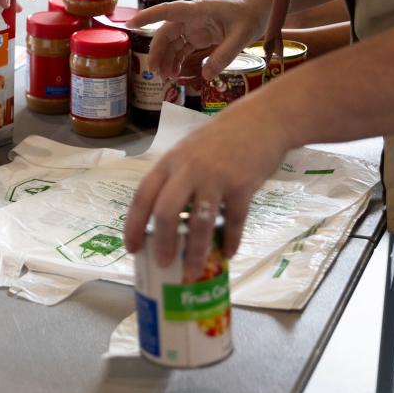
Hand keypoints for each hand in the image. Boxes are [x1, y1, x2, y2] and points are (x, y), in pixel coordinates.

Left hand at [123, 99, 290, 279]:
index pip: (142, 196)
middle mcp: (188, 170)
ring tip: (193, 272)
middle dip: (163, 242)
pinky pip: (234, 220)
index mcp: (169, 163)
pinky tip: (228, 254)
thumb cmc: (219, 141)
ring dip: (196, 251)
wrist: (262, 120)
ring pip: (200, 222)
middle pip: (166, 211)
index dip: (134, 224)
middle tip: (163, 265)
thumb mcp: (187, 154)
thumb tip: (165, 224)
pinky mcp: (243, 185)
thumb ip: (175, 181)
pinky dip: (230, 240)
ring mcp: (216, 177)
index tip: (132, 248)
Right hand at [126, 0, 270, 80]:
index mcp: (199, 10)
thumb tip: (205, 75)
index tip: (130, 24)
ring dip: (165, 60)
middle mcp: (192, 17)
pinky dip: (176, 60)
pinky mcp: (199, 34)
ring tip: (166, 78)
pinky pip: (181, 48)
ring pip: (171, 43)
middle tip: (155, 73)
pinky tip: (175, 73)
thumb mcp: (243, 35)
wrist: (261, 8)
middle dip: (156, 53)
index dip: (148, 17)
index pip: (168, 11)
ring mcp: (194, 26)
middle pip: (165, 34)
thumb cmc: (252, 14)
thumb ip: (224, 55)